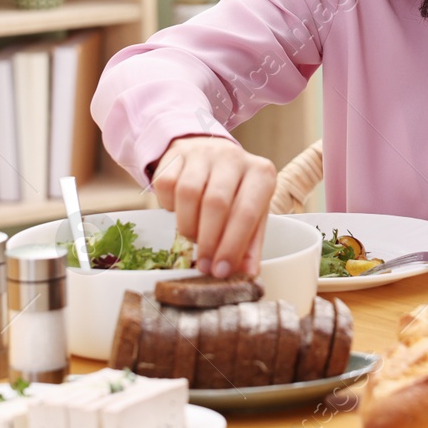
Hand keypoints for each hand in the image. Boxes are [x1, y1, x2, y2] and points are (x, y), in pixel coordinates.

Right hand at [150, 134, 277, 277]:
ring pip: (188, 193)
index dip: (232, 246)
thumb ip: (250, 243)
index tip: (221, 270)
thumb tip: (247, 274)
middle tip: (204, 265)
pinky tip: (179, 211)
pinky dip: (169, 206)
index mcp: (261, 174)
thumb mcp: (251, 212)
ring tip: (193, 237)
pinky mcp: (176, 154)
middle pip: (216, 204)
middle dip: (208, 241)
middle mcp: (233, 157)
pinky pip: (166, 184)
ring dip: (188, 226)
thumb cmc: (235, 190)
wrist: (211, 152)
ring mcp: (203, 152)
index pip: (247, 213)